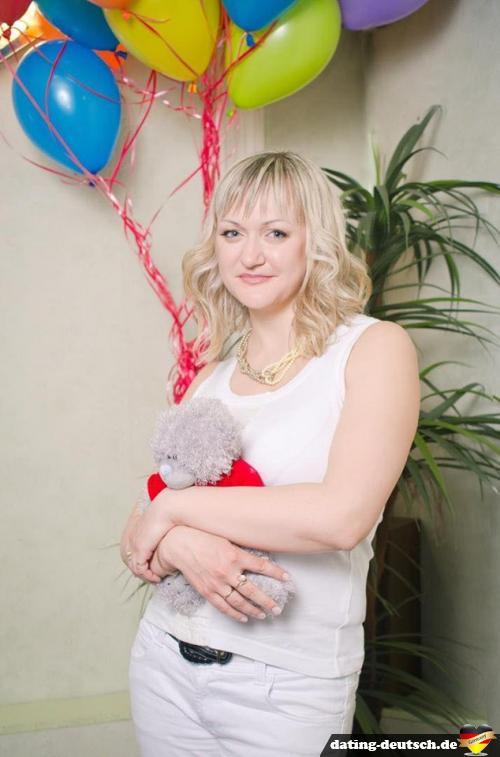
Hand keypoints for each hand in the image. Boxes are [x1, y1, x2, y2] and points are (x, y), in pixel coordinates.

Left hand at [126, 494, 176, 582]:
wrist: (166, 509)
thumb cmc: (166, 514)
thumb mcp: (158, 523)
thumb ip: (156, 529)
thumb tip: (162, 533)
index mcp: (132, 532)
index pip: (128, 552)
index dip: (138, 562)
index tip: (148, 567)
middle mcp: (129, 540)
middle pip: (129, 562)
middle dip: (140, 571)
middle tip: (151, 577)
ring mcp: (133, 545)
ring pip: (134, 568)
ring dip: (146, 576)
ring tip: (155, 579)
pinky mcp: (139, 550)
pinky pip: (140, 569)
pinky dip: (148, 576)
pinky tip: (157, 578)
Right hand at [157, 525, 289, 622]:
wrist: (179, 545)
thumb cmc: (203, 538)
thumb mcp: (226, 540)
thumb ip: (240, 551)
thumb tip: (257, 560)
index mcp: (234, 555)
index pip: (261, 566)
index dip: (276, 573)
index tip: (287, 579)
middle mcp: (228, 571)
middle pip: (252, 591)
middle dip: (267, 601)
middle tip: (278, 608)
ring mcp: (217, 584)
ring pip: (240, 602)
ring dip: (254, 610)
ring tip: (265, 614)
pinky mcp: (207, 591)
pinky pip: (224, 607)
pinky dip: (235, 614)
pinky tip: (245, 618)